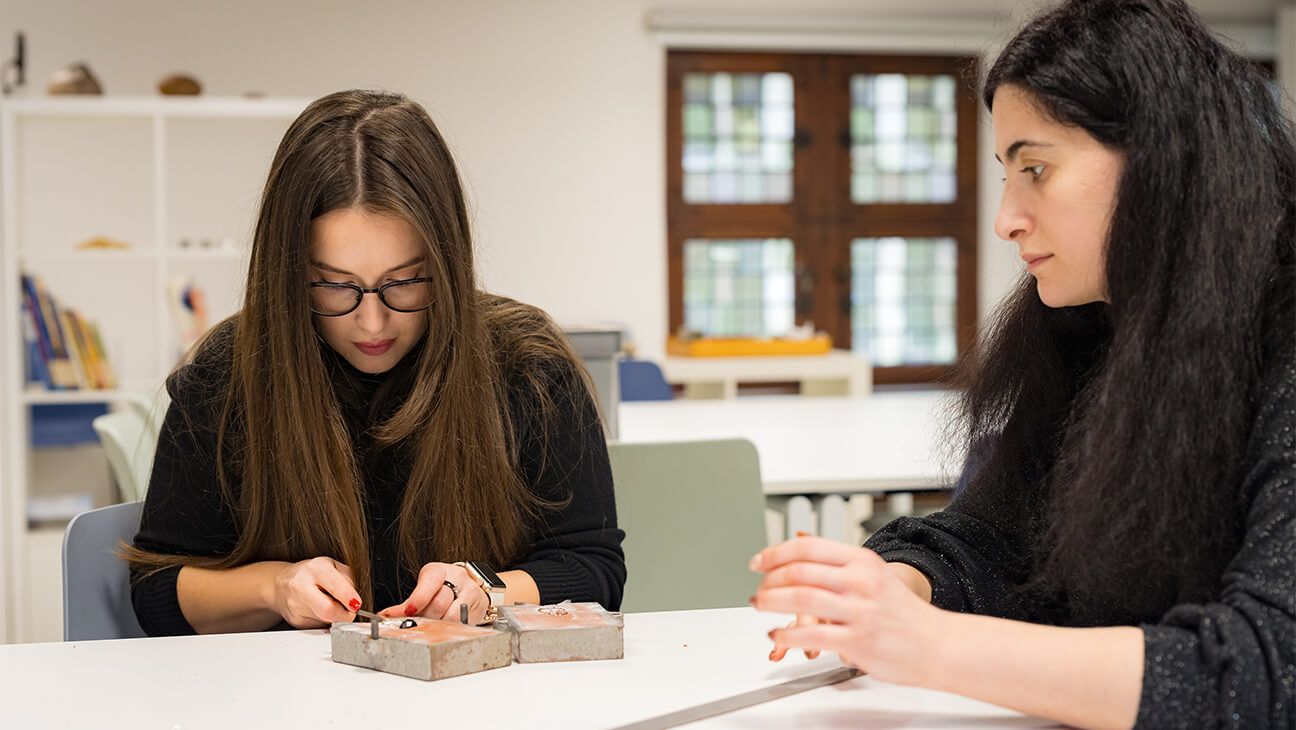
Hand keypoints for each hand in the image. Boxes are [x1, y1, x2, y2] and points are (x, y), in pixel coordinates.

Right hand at [272, 557, 360, 628]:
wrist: (280, 584)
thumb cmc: (310, 574)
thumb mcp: (332, 566)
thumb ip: (346, 579)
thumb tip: (354, 600)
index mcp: (316, 569)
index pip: (336, 587)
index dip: (350, 598)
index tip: (356, 604)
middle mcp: (302, 586)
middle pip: (328, 611)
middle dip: (344, 615)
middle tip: (350, 611)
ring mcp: (296, 605)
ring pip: (326, 621)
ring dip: (335, 617)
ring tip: (329, 603)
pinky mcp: (295, 621)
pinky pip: (318, 626)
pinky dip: (324, 620)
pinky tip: (318, 609)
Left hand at [384, 562, 489, 623]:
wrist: (468, 587)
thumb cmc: (441, 588)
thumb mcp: (424, 588)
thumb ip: (409, 603)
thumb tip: (387, 616)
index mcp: (439, 570)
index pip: (430, 581)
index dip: (417, 599)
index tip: (406, 612)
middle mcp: (457, 578)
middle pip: (440, 602)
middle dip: (425, 617)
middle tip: (417, 623)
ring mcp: (470, 591)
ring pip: (452, 615)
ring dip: (438, 625)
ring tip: (431, 626)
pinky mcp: (478, 606)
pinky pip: (462, 623)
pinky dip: (449, 629)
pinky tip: (444, 629)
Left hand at [749, 536, 947, 686]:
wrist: (936, 644)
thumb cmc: (903, 613)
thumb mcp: (873, 574)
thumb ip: (837, 563)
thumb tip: (799, 540)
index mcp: (862, 561)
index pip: (808, 547)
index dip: (775, 552)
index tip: (758, 561)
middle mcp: (860, 582)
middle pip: (799, 571)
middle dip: (769, 580)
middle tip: (758, 588)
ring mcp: (859, 612)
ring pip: (801, 599)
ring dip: (771, 602)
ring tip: (760, 605)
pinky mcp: (857, 641)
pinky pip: (811, 635)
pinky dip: (786, 634)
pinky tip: (777, 634)